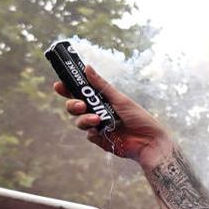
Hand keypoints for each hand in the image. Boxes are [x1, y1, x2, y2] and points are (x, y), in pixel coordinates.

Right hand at [55, 64, 171, 162]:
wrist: (149, 141)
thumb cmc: (139, 117)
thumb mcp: (119, 99)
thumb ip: (101, 85)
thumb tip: (87, 67)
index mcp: (101, 100)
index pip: (79, 93)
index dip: (67, 89)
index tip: (59, 85)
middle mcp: (97, 112)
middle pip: (74, 108)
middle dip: (73, 105)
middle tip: (80, 105)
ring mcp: (97, 126)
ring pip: (79, 122)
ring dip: (84, 119)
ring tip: (97, 120)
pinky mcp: (100, 140)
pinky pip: (89, 135)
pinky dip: (93, 132)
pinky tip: (100, 131)